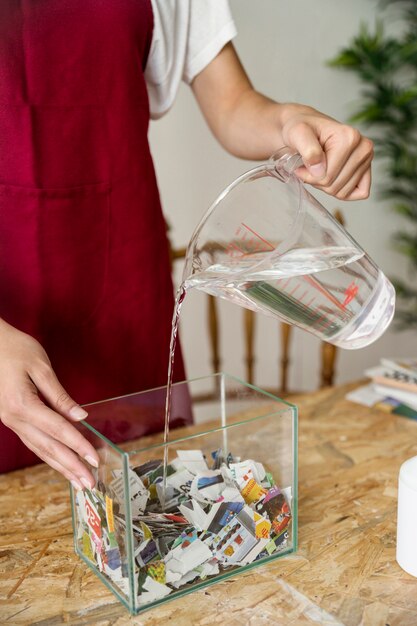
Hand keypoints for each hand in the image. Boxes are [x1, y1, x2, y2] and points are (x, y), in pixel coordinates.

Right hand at [0, 319, 98, 488]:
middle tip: (90, 483)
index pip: (58, 430)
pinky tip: (61, 464)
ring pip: (40, 450)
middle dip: (71, 466)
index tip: (95, 459)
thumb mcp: (41, 367)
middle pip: (48, 447)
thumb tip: (80, 417)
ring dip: (61, 467)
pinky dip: (49, 456)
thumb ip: (60, 396)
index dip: (78, 445)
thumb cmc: (16, 350)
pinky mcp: (13, 420)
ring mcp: (11, 421)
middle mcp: (14, 418)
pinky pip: (34, 442)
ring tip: (79, 482)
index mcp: (22, 404)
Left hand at [280, 104, 373, 199]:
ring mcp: (367, 159)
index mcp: (349, 138)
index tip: (301, 166)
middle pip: (336, 187)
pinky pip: (359, 193)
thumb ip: (308, 150)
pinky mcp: (367, 169)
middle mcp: (363, 147)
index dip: (310, 176)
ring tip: (320, 169)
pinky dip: (342, 191)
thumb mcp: (298, 134)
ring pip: (345, 192)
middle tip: (310, 168)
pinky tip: (332, 178)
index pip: (327, 177)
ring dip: (328, 186)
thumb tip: (320, 171)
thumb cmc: (302, 129)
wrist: (306, 126)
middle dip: (318, 182)